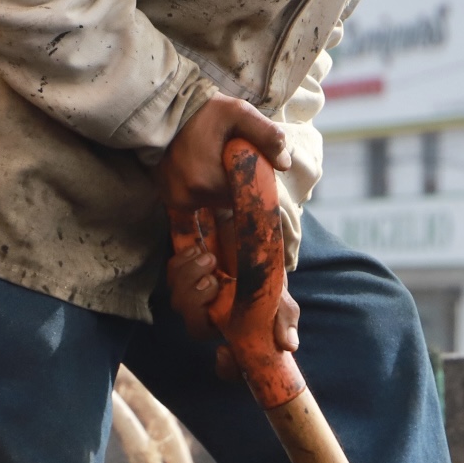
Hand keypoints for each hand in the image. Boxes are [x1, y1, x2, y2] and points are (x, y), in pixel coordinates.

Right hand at [157, 95, 290, 211]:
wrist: (160, 108)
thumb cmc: (202, 110)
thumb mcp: (239, 112)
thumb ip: (267, 135)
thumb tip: (285, 164)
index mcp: (208, 183)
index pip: (245, 193)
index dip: (251, 177)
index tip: (245, 157)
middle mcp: (190, 199)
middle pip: (230, 200)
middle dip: (234, 181)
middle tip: (228, 154)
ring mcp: (177, 201)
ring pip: (214, 201)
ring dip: (219, 185)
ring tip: (212, 157)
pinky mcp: (169, 199)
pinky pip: (198, 199)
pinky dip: (203, 187)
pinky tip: (199, 165)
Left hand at [159, 95, 297, 373]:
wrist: (177, 122)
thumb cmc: (214, 121)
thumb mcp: (239, 118)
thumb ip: (265, 135)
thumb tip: (282, 159)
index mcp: (261, 231)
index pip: (278, 282)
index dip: (284, 316)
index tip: (286, 344)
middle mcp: (240, 247)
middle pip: (243, 307)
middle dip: (236, 328)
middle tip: (218, 305)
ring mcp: (214, 247)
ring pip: (205, 296)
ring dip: (197, 291)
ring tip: (202, 259)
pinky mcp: (186, 239)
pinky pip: (181, 274)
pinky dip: (181, 275)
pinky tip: (188, 252)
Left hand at [165, 238, 300, 375]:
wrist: (254, 245)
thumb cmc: (266, 279)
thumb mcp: (279, 299)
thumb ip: (284, 320)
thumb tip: (290, 345)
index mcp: (234, 332)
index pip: (228, 365)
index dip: (226, 366)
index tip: (225, 350)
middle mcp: (212, 320)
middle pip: (194, 327)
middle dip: (198, 304)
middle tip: (214, 281)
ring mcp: (194, 298)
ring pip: (179, 299)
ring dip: (190, 278)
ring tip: (210, 259)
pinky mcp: (183, 275)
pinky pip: (172, 274)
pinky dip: (182, 262)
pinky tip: (198, 250)